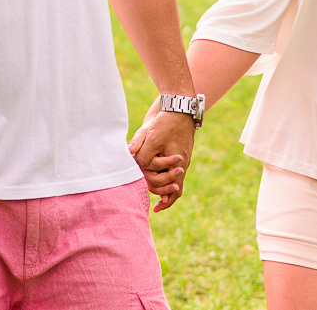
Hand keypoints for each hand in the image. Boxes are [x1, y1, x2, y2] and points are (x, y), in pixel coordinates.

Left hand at [128, 98, 194, 212]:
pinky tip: (156, 172)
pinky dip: (165, 173)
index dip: (166, 201)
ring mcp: (182, 158)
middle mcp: (182, 163)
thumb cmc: (168, 122)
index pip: (175, 191)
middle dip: (162, 193)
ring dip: (163, 184)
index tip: (156, 209)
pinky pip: (173, 168)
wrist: (181, 107)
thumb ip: (143, 152)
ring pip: (173, 178)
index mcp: (178, 163)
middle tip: (154, 201)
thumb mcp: (153, 137)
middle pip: (173, 187)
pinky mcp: (179, 150)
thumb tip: (134, 164)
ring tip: (153, 192)